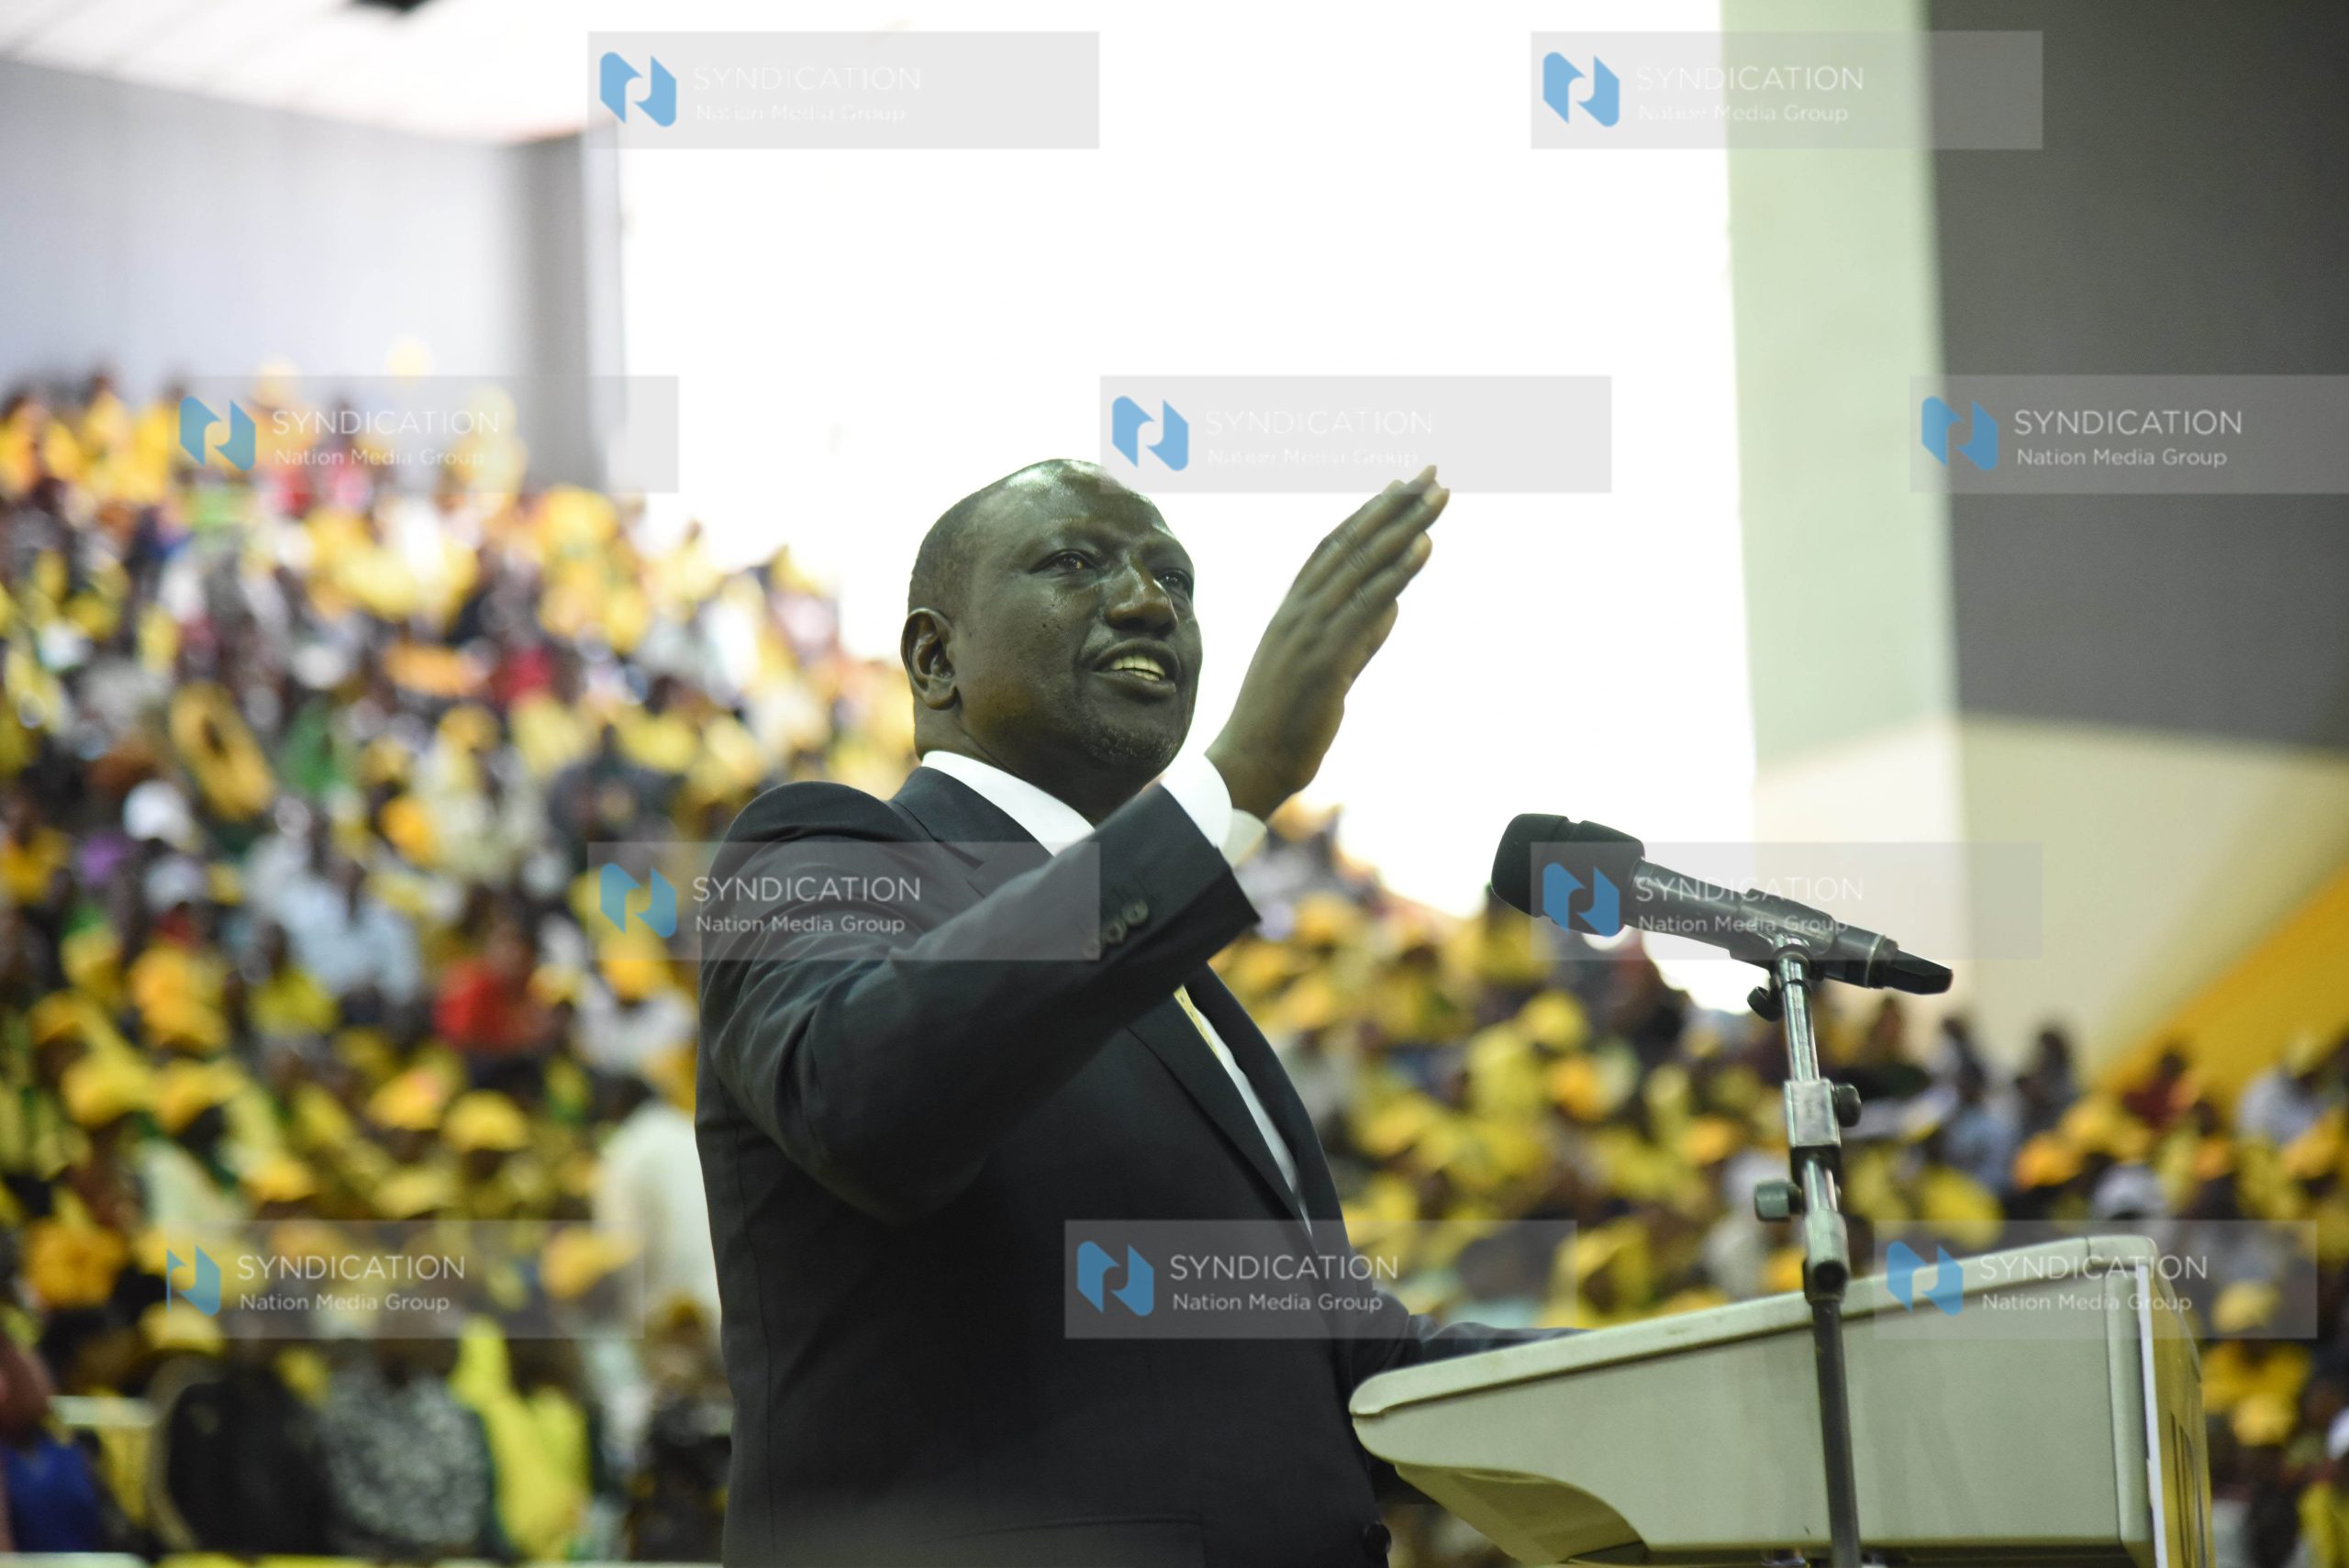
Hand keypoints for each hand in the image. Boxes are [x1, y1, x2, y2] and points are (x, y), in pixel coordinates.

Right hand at [1206, 466, 1446, 818]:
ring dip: (1404, 525)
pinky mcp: (1325, 657)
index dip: (1369, 514)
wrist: (1250, 765)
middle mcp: (1298, 611)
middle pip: (1351, 543)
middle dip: (1394, 505)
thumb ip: (1361, 636)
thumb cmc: (1285, 725)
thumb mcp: (1329, 672)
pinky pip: (1367, 603)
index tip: (1401, 486)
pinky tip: (1424, 544)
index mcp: (1293, 612)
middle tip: (1432, 472)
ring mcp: (1309, 631)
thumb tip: (1393, 605)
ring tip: (1439, 494)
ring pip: (1362, 564)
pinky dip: (1397, 570)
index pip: (1333, 548)